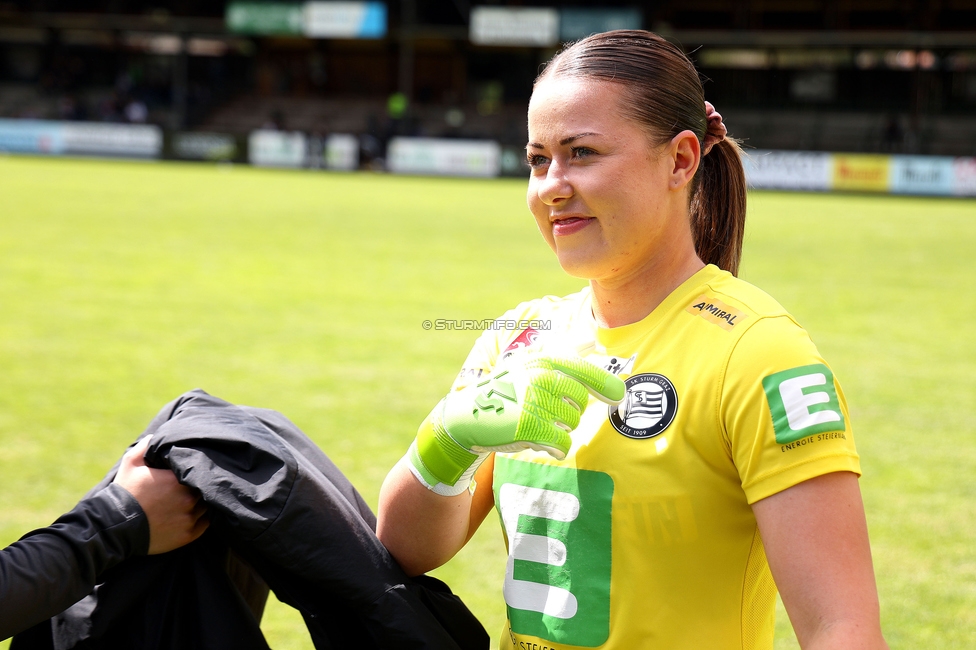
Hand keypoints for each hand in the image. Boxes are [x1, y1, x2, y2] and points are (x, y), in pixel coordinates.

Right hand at [113, 436, 208, 553]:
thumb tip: (158, 436)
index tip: (191, 471)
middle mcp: (187, 499)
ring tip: (193, 499)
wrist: (115, 527)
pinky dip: (202, 518)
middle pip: (205, 489)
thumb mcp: (131, 463)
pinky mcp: (188, 535)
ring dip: (202, 502)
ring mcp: (189, 518)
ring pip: (207, 506)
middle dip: (200, 486)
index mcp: (177, 480)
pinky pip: (206, 523)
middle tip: (194, 485)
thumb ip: (146, 445)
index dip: (197, 470)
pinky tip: (195, 513)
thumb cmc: (125, 493)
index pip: (199, 471)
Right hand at [408, 356, 624, 494]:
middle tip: (546, 413)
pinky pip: (562, 443)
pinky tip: (541, 443)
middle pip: (579, 403)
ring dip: (559, 430)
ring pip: (571, 424)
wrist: (467, 416)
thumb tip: (592, 338)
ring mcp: (534, 401)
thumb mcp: (530, 364)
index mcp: (544, 360)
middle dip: (568, 413)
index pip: (586, 372)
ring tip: (537, 425)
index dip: (607, 386)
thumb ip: (565, 352)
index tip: (619, 396)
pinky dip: (556, 448)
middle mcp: (541, 376)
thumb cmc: (505, 390)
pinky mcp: (529, 426)